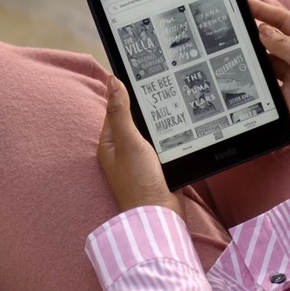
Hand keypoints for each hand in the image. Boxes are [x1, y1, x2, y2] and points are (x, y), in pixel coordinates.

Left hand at [97, 76, 183, 217]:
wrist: (159, 214)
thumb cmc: (138, 181)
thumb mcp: (128, 142)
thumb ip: (121, 112)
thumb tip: (113, 81)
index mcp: (109, 142)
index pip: (116, 109)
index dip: (127, 93)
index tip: (143, 76)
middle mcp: (123, 150)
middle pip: (135, 119)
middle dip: (147, 108)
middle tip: (163, 88)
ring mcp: (140, 158)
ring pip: (151, 131)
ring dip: (160, 123)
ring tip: (174, 104)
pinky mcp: (157, 166)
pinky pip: (162, 144)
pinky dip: (169, 136)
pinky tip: (180, 128)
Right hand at [250, 0, 289, 149]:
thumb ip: (285, 45)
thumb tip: (264, 30)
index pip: (286, 21)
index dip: (266, 11)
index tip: (247, 4)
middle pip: (276, 38)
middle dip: (257, 30)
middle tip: (236, 25)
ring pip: (270, 57)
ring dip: (256, 52)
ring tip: (236, 45)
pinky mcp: (286, 92)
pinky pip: (268, 77)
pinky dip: (258, 72)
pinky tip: (245, 67)